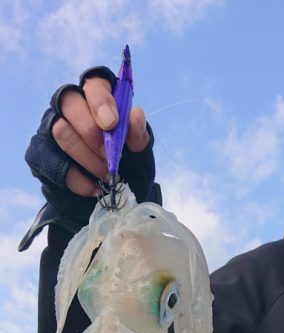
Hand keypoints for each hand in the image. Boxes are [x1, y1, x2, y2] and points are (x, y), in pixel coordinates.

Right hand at [52, 77, 149, 196]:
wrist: (110, 193)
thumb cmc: (125, 163)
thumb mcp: (137, 151)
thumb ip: (137, 134)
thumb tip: (136, 114)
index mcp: (99, 97)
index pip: (95, 83)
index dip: (101, 100)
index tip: (112, 124)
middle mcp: (71, 105)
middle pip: (70, 103)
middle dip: (92, 133)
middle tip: (110, 156)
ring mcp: (53, 126)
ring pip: (61, 131)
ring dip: (87, 157)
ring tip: (106, 174)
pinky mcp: (42, 152)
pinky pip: (55, 162)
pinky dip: (78, 179)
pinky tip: (94, 187)